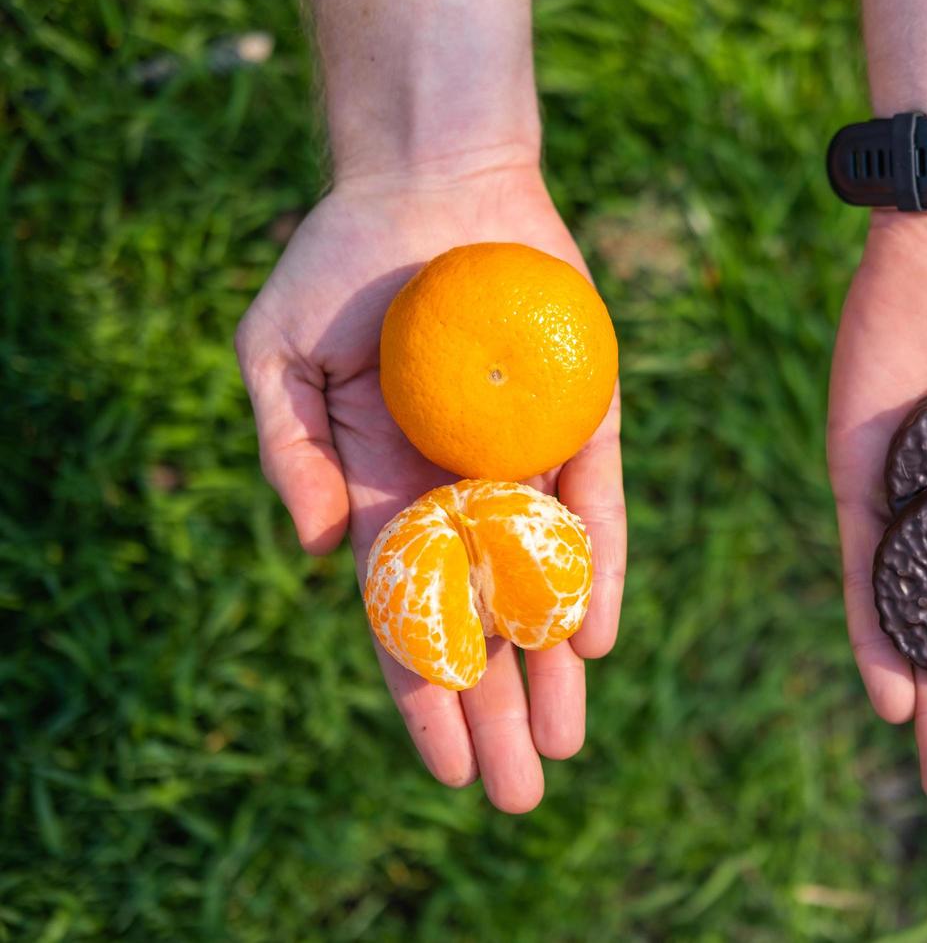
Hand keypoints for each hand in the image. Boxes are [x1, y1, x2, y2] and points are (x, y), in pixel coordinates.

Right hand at [235, 153, 625, 811]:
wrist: (433, 182)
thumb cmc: (344, 263)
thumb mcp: (280, 352)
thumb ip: (289, 450)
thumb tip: (316, 552)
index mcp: (385, 489)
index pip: (407, 615)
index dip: (425, 694)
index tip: (448, 766)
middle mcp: (463, 489)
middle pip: (483, 621)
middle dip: (497, 708)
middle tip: (520, 790)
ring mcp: (528, 457)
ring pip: (545, 582)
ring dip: (553, 667)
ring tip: (566, 745)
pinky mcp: (585, 416)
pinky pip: (599, 503)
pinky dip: (599, 568)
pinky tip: (598, 638)